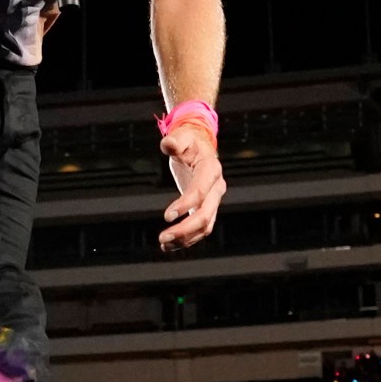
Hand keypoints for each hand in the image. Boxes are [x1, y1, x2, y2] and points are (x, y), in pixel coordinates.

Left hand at [157, 125, 224, 250]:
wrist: (200, 148)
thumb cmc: (189, 142)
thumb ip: (175, 141)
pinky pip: (200, 229)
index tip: (167, 216)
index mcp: (211, 169)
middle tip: (163, 237)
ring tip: (164, 243)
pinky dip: (186, 239)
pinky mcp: (206, 209)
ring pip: (204, 226)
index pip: (200, 191)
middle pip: (205, 214)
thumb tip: (169, 144)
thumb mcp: (182, 136)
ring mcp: (214, 201)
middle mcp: (217, 188)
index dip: (185, 204)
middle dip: (185, 229)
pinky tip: (168, 244)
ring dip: (185, 238)